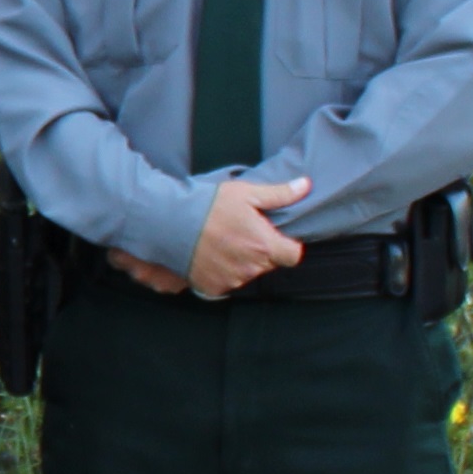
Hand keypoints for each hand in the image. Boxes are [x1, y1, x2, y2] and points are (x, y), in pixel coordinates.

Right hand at [180, 173, 309, 298]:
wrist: (167, 222)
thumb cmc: (207, 206)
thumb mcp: (245, 193)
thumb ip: (279, 194)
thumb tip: (305, 185)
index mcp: (264, 245)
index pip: (293, 255)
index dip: (287, 245)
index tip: (274, 237)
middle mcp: (251, 267)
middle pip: (268, 264)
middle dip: (260, 251)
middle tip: (240, 233)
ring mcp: (231, 280)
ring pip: (246, 273)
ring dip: (240, 262)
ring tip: (222, 243)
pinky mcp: (212, 287)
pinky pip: (225, 283)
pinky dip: (220, 272)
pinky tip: (210, 255)